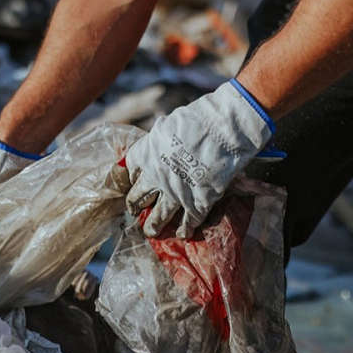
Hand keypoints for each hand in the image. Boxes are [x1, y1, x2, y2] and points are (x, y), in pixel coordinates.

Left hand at [125, 79, 280, 237]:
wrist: (221, 131)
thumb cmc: (199, 120)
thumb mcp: (170, 126)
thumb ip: (161, 139)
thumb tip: (160, 141)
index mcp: (146, 154)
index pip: (131, 169)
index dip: (132, 177)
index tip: (134, 181)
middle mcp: (155, 176)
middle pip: (138, 197)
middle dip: (135, 205)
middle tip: (134, 211)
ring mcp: (175, 193)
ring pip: (158, 217)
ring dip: (154, 226)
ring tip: (151, 232)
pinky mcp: (196, 204)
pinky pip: (188, 222)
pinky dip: (186, 229)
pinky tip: (184, 232)